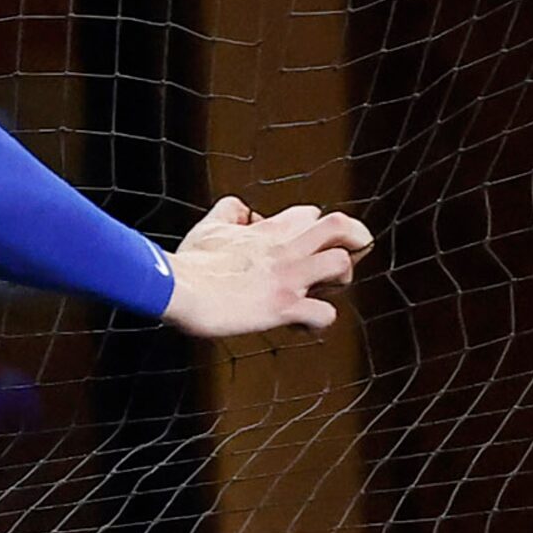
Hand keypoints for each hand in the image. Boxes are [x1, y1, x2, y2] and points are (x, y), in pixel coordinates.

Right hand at [159, 196, 373, 338]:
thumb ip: (229, 212)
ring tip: (328, 289)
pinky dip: (320, 320)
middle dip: (355, 239)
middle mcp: (284, 250)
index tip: (309, 243)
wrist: (177, 288)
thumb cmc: (190, 262)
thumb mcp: (209, 226)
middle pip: (340, 226)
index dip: (316, 227)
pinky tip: (305, 323)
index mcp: (268, 230)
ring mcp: (287, 278)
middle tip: (351, 253)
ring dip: (341, 279)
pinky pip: (324, 314)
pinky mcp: (282, 307)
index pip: (311, 214)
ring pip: (341, 264)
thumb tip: (241, 210)